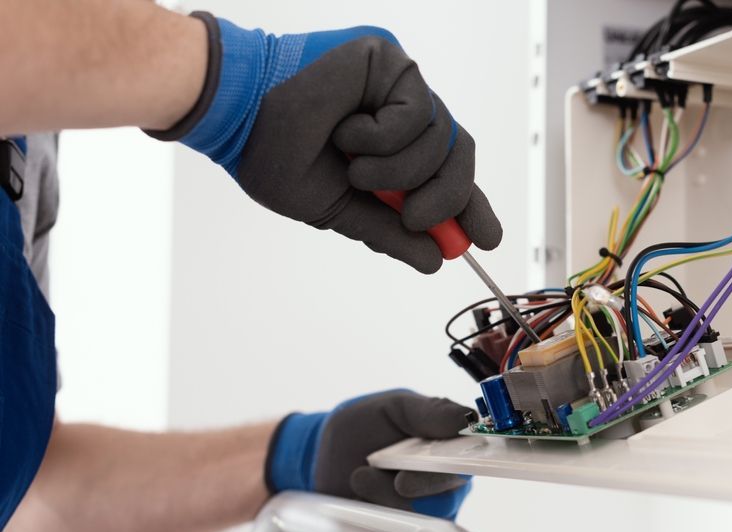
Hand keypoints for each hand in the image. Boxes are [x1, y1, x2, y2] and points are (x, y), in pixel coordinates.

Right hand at [148, 14, 500, 273]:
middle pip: (458, 157)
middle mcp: (402, 117)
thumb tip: (433, 260)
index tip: (486, 239)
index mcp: (392, 151)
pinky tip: (348, 133)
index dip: (471, 207)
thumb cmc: (274, 157)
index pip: (447, 176)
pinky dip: (384, 137)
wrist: (235, 118)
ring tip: (354, 170)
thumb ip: (388, 231)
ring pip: (441, 138)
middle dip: (446, 198)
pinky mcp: (391, 61)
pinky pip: (417, 111)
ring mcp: (399, 87)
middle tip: (416, 218)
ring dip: (398, 171)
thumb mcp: (340, 211)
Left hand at [265, 390, 472, 519]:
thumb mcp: (394, 407)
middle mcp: (449, 489)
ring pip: (421, 531)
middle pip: (444, 505)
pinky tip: (360, 513)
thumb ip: (430, 411)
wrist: (327, 455)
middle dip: (401, 493)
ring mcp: (430, 520)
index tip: (403, 477)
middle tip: (363, 475)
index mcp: (454, 454)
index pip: (465, 471)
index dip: (439, 478)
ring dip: (381, 508)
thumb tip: (467, 419)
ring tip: (357, 480)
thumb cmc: (366, 425)